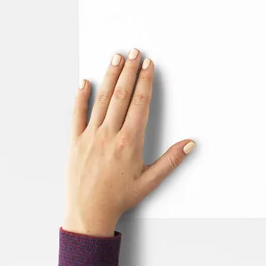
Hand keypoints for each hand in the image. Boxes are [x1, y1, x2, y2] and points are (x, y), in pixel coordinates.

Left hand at [64, 49, 195, 236]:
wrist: (88, 213)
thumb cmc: (120, 198)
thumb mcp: (151, 181)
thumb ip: (171, 160)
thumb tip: (190, 143)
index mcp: (130, 142)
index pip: (140, 103)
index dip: (145, 81)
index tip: (148, 65)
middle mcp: (110, 134)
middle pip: (122, 95)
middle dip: (129, 71)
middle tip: (135, 52)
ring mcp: (90, 136)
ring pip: (102, 99)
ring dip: (110, 77)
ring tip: (116, 58)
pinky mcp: (75, 142)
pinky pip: (77, 114)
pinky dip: (80, 97)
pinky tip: (85, 82)